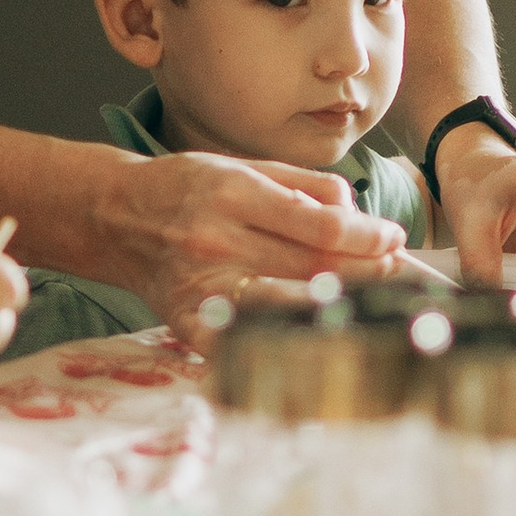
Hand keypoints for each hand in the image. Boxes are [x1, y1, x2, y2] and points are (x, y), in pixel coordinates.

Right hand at [87, 149, 404, 330]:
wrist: (114, 215)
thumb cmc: (189, 188)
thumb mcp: (244, 166)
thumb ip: (303, 187)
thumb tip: (356, 212)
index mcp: (236, 194)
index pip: (322, 225)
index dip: (368, 237)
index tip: (393, 240)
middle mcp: (218, 239)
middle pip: (314, 267)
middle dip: (368, 272)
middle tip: (400, 274)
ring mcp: (200, 284)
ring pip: (285, 306)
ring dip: (334, 310)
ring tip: (369, 308)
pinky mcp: (184, 319)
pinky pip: (233, 342)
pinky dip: (267, 347)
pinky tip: (304, 349)